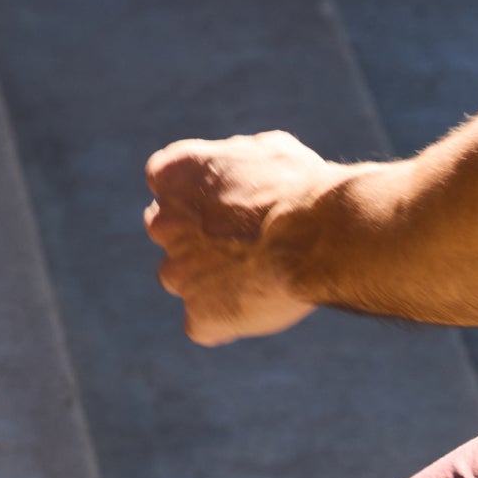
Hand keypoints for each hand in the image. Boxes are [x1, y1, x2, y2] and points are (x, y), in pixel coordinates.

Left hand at [144, 131, 338, 345]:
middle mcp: (164, 223)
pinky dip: (223, 323)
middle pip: (170, 235)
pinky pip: (203, 326)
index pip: (170, 189)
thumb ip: (239, 166)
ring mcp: (178, 273)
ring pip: (180, 280)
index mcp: (171, 174)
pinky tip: (254, 308)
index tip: (231, 210)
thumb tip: (247, 172)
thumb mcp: (268, 152)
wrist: (313, 236)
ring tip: (253, 279)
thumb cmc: (297, 189)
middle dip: (197, 241)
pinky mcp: (200, 316)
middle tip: (242, 246)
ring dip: (207, 283)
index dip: (202, 202)